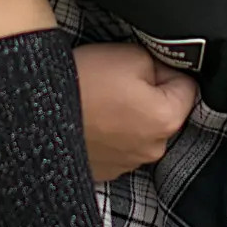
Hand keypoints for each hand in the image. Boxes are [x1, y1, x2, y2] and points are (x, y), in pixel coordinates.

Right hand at [74, 43, 198, 181]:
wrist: (39, 111)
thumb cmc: (88, 81)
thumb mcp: (133, 54)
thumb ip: (160, 64)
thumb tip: (164, 74)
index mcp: (167, 120)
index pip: (188, 87)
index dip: (167, 70)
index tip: (143, 66)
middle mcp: (154, 149)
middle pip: (165, 111)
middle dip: (149, 95)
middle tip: (119, 81)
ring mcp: (129, 164)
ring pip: (141, 129)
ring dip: (129, 116)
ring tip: (101, 100)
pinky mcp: (106, 171)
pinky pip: (119, 145)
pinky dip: (110, 133)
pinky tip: (92, 119)